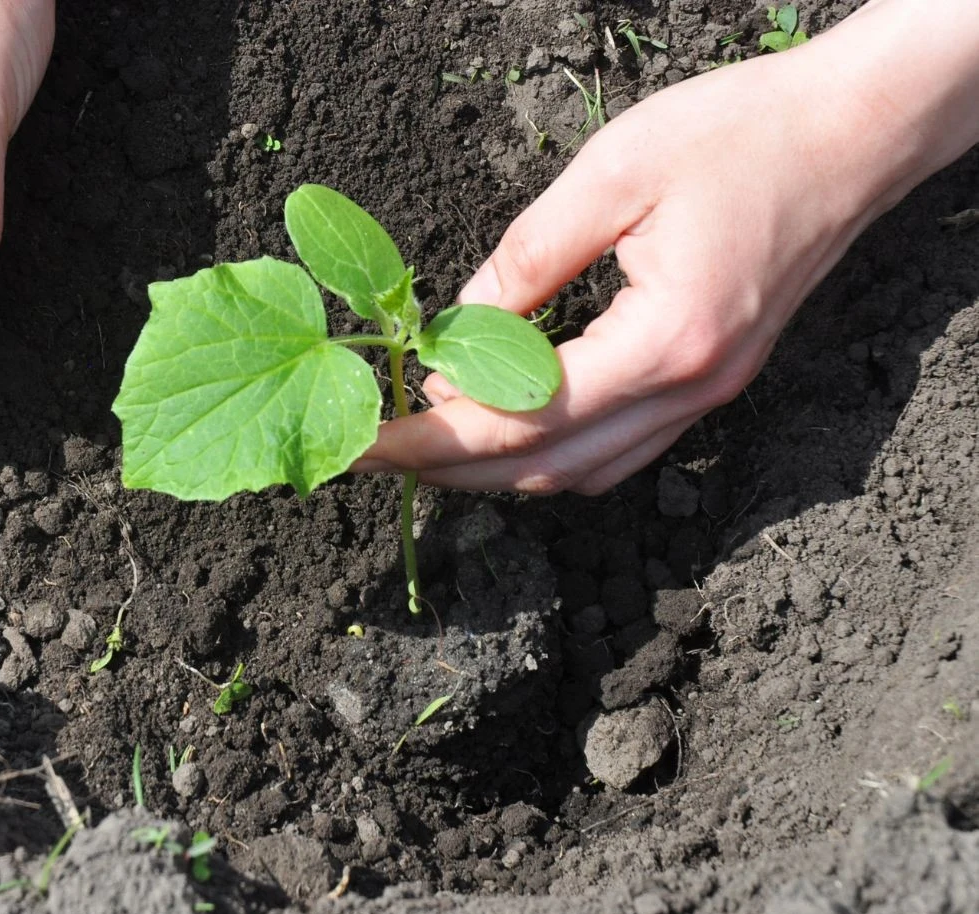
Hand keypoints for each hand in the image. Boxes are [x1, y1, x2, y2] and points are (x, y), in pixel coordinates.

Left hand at [357, 0, 978, 493]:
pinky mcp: (712, 386)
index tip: (363, 444)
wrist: (854, 134)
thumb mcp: (613, 173)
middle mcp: (690, 391)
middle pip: (544, 467)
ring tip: (426, 443)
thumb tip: (453, 329)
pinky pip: (618, 454)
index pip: (520, 420)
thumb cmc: (742, 134)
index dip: (431, 437)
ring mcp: (708, 398)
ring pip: (581, 474)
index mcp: (665, 341)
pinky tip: (507, 431)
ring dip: (497, 471)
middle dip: (449, 468)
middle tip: (372, 451)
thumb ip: (525, 259)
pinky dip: (551, 457)